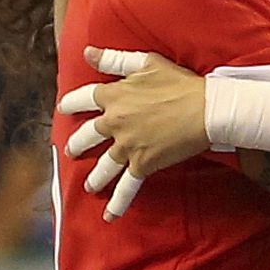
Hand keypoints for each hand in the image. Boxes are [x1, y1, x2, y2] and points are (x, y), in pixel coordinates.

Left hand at [55, 47, 213, 217]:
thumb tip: (88, 53)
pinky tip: (109, 216)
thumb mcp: (146, 63)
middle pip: (86, 136)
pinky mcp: (143, 164)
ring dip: (95, 177)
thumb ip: (114, 60)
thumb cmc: (180, 83)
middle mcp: (114, 122)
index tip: (63, 108)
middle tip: (72, 150)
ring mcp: (127, 146)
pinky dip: (118, 203)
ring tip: (89, 186)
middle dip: (77, 144)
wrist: (205, 109)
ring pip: (103, 165)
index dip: (71, 103)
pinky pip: (126, 187)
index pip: (83, 99)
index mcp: (113, 95)